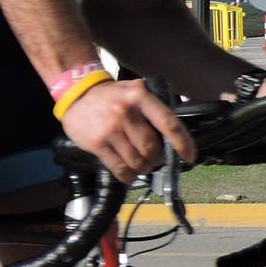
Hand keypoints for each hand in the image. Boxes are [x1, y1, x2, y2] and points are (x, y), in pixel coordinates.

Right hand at [61, 77, 194, 181]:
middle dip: (157, 159)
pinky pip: (119, 168)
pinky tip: (129, 174)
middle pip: (152, 147)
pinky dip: (128, 176)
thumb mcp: (134, 90)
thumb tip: (176, 135)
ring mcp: (110, 129)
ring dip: (143, 168)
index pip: (169, 124)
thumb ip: (154, 107)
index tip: (188, 157)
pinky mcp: (97, 143)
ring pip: (137, 160)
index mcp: (140, 97)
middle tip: (155, 160)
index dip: (182, 144)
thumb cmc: (110, 96)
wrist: (76, 95)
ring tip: (142, 167)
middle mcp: (126, 112)